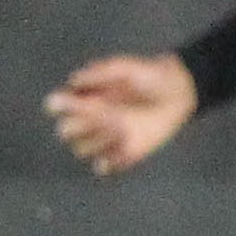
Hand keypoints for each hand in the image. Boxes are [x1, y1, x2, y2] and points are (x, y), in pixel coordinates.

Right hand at [45, 52, 197, 175]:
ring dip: (97, 140)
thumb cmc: (149, 77)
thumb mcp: (124, 68)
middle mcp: (91, 121)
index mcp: (86, 99)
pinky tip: (126, 146)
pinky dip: (109, 162)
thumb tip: (72, 81)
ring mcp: (106, 139)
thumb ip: (99, 73)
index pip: (58, 108)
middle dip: (80, 126)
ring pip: (81, 150)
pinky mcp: (123, 154)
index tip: (79, 102)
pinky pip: (103, 167)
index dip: (61, 107)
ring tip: (122, 127)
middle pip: (65, 133)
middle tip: (105, 115)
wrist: (177, 92)